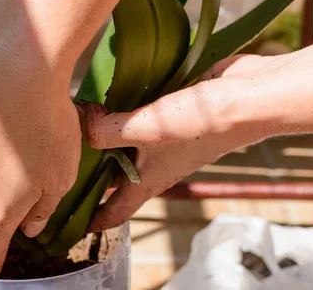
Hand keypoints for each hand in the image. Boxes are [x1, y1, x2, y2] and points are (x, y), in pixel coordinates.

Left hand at [77, 49, 312, 232]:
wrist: (249, 97)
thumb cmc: (202, 125)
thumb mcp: (147, 130)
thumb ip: (108, 131)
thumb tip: (82, 122)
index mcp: (149, 180)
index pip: (117, 211)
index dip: (95, 220)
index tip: (74, 223)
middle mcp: (155, 162)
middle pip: (116, 173)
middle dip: (90, 168)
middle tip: (63, 155)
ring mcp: (164, 138)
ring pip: (126, 140)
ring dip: (105, 131)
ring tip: (75, 118)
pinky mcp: (171, 113)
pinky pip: (142, 114)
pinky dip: (124, 106)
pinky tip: (107, 90)